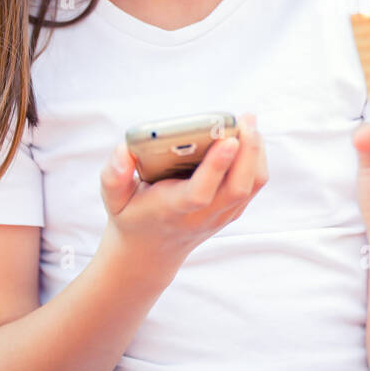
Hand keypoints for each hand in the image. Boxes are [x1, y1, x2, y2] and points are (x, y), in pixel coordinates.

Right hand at [99, 113, 267, 274]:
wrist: (149, 252)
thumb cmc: (132, 215)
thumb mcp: (113, 199)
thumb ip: (114, 176)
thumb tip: (124, 151)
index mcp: (173, 210)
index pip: (200, 193)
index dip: (216, 166)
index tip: (228, 140)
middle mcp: (202, 215)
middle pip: (237, 188)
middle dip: (248, 151)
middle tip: (245, 118)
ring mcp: (221, 215)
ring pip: (251, 186)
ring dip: (256, 152)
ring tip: (248, 122)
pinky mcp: (232, 210)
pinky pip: (253, 185)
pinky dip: (256, 159)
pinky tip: (248, 136)